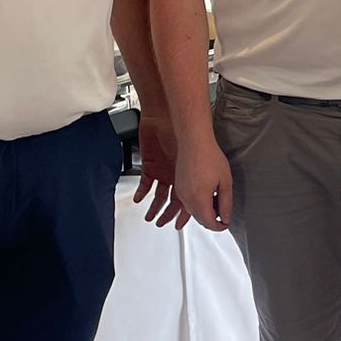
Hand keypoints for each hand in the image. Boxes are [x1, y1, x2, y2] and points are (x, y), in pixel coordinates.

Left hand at [131, 113, 188, 228]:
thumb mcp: (189, 165)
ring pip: (158, 194)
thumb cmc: (180, 132)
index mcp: (189, 175)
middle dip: (168, 213)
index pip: (188, 200)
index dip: (185, 214)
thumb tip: (201, 207)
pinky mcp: (149, 165)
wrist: (162, 115)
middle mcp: (176, 175)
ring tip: (150, 217)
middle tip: (164, 224)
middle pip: (172, 199)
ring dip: (154, 206)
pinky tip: (140, 199)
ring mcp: (162, 170)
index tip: (181, 225)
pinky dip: (142, 192)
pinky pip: (145, 182)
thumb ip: (192, 187)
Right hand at [174, 133, 234, 232]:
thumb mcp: (225, 182)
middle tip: (223, 210)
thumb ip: (226, 204)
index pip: (209, 224)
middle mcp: (187, 199)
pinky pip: (187, 202)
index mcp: (199, 200)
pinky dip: (196, 203)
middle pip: (200, 220)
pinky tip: (205, 194)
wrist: (193, 141)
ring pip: (193, 212)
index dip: (220, 226)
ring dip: (204, 211)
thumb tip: (225, 218)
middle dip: (212, 219)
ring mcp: (181, 193)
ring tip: (215, 199)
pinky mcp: (178, 186)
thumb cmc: (209, 156)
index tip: (226, 222)